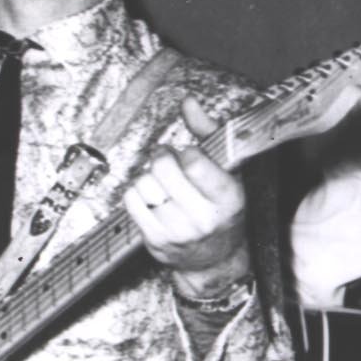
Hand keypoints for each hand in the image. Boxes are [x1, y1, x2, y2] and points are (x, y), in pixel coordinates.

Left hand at [124, 97, 251, 296]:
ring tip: (162, 182)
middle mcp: (204, 219)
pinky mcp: (155, 241)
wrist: (216, 260)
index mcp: (229, 199)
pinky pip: (131, 202)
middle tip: (167, 160)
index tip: (190, 156)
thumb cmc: (222, 209)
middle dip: (162, 157)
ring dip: (149, 177)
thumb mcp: (229, 172)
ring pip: (145, 185)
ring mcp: (178, 232)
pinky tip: (150, 195)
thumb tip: (187, 101)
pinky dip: (136, 192)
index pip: (194, 163)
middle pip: (164, 170)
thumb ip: (209, 133)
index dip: (187, 152)